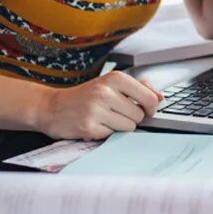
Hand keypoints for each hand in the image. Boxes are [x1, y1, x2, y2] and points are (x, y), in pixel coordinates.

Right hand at [36, 72, 162, 139]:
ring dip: (120, 127)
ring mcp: (96, 110)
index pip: (150, 98)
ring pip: (129, 127)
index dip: (152, 107)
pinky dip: (107, 133)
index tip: (147, 109)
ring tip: (106, 119)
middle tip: (116, 113)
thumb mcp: (111, 84)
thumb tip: (161, 97)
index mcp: (115, 78)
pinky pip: (112, 135)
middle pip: (140, 115)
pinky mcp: (88, 127)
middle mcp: (105, 92)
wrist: (51, 107)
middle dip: (132, 117)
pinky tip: (95, 125)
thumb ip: (138, 88)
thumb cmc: (86, 96)